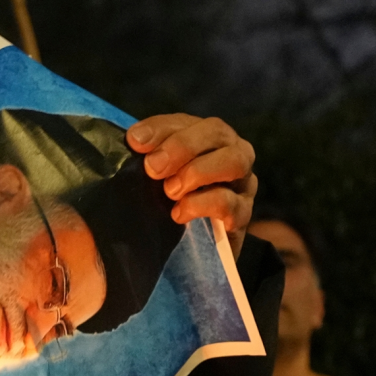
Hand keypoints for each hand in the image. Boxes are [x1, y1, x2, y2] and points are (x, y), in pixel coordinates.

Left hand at [127, 114, 257, 259]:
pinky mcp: (242, 215)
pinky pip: (231, 203)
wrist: (187, 254)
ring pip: (235, 161)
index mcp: (202, 139)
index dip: (160, 129)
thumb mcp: (152, 180)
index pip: (184, 122)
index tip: (135, 142)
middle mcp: (229, 152)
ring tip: (171, 191)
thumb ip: (146, 158)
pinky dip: (202, 205)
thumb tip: (134, 139)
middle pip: (217, 132)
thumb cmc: (165, 207)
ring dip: (198, 171)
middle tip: (154, 168)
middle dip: (182, 146)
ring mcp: (241, 182)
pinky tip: (179, 214)